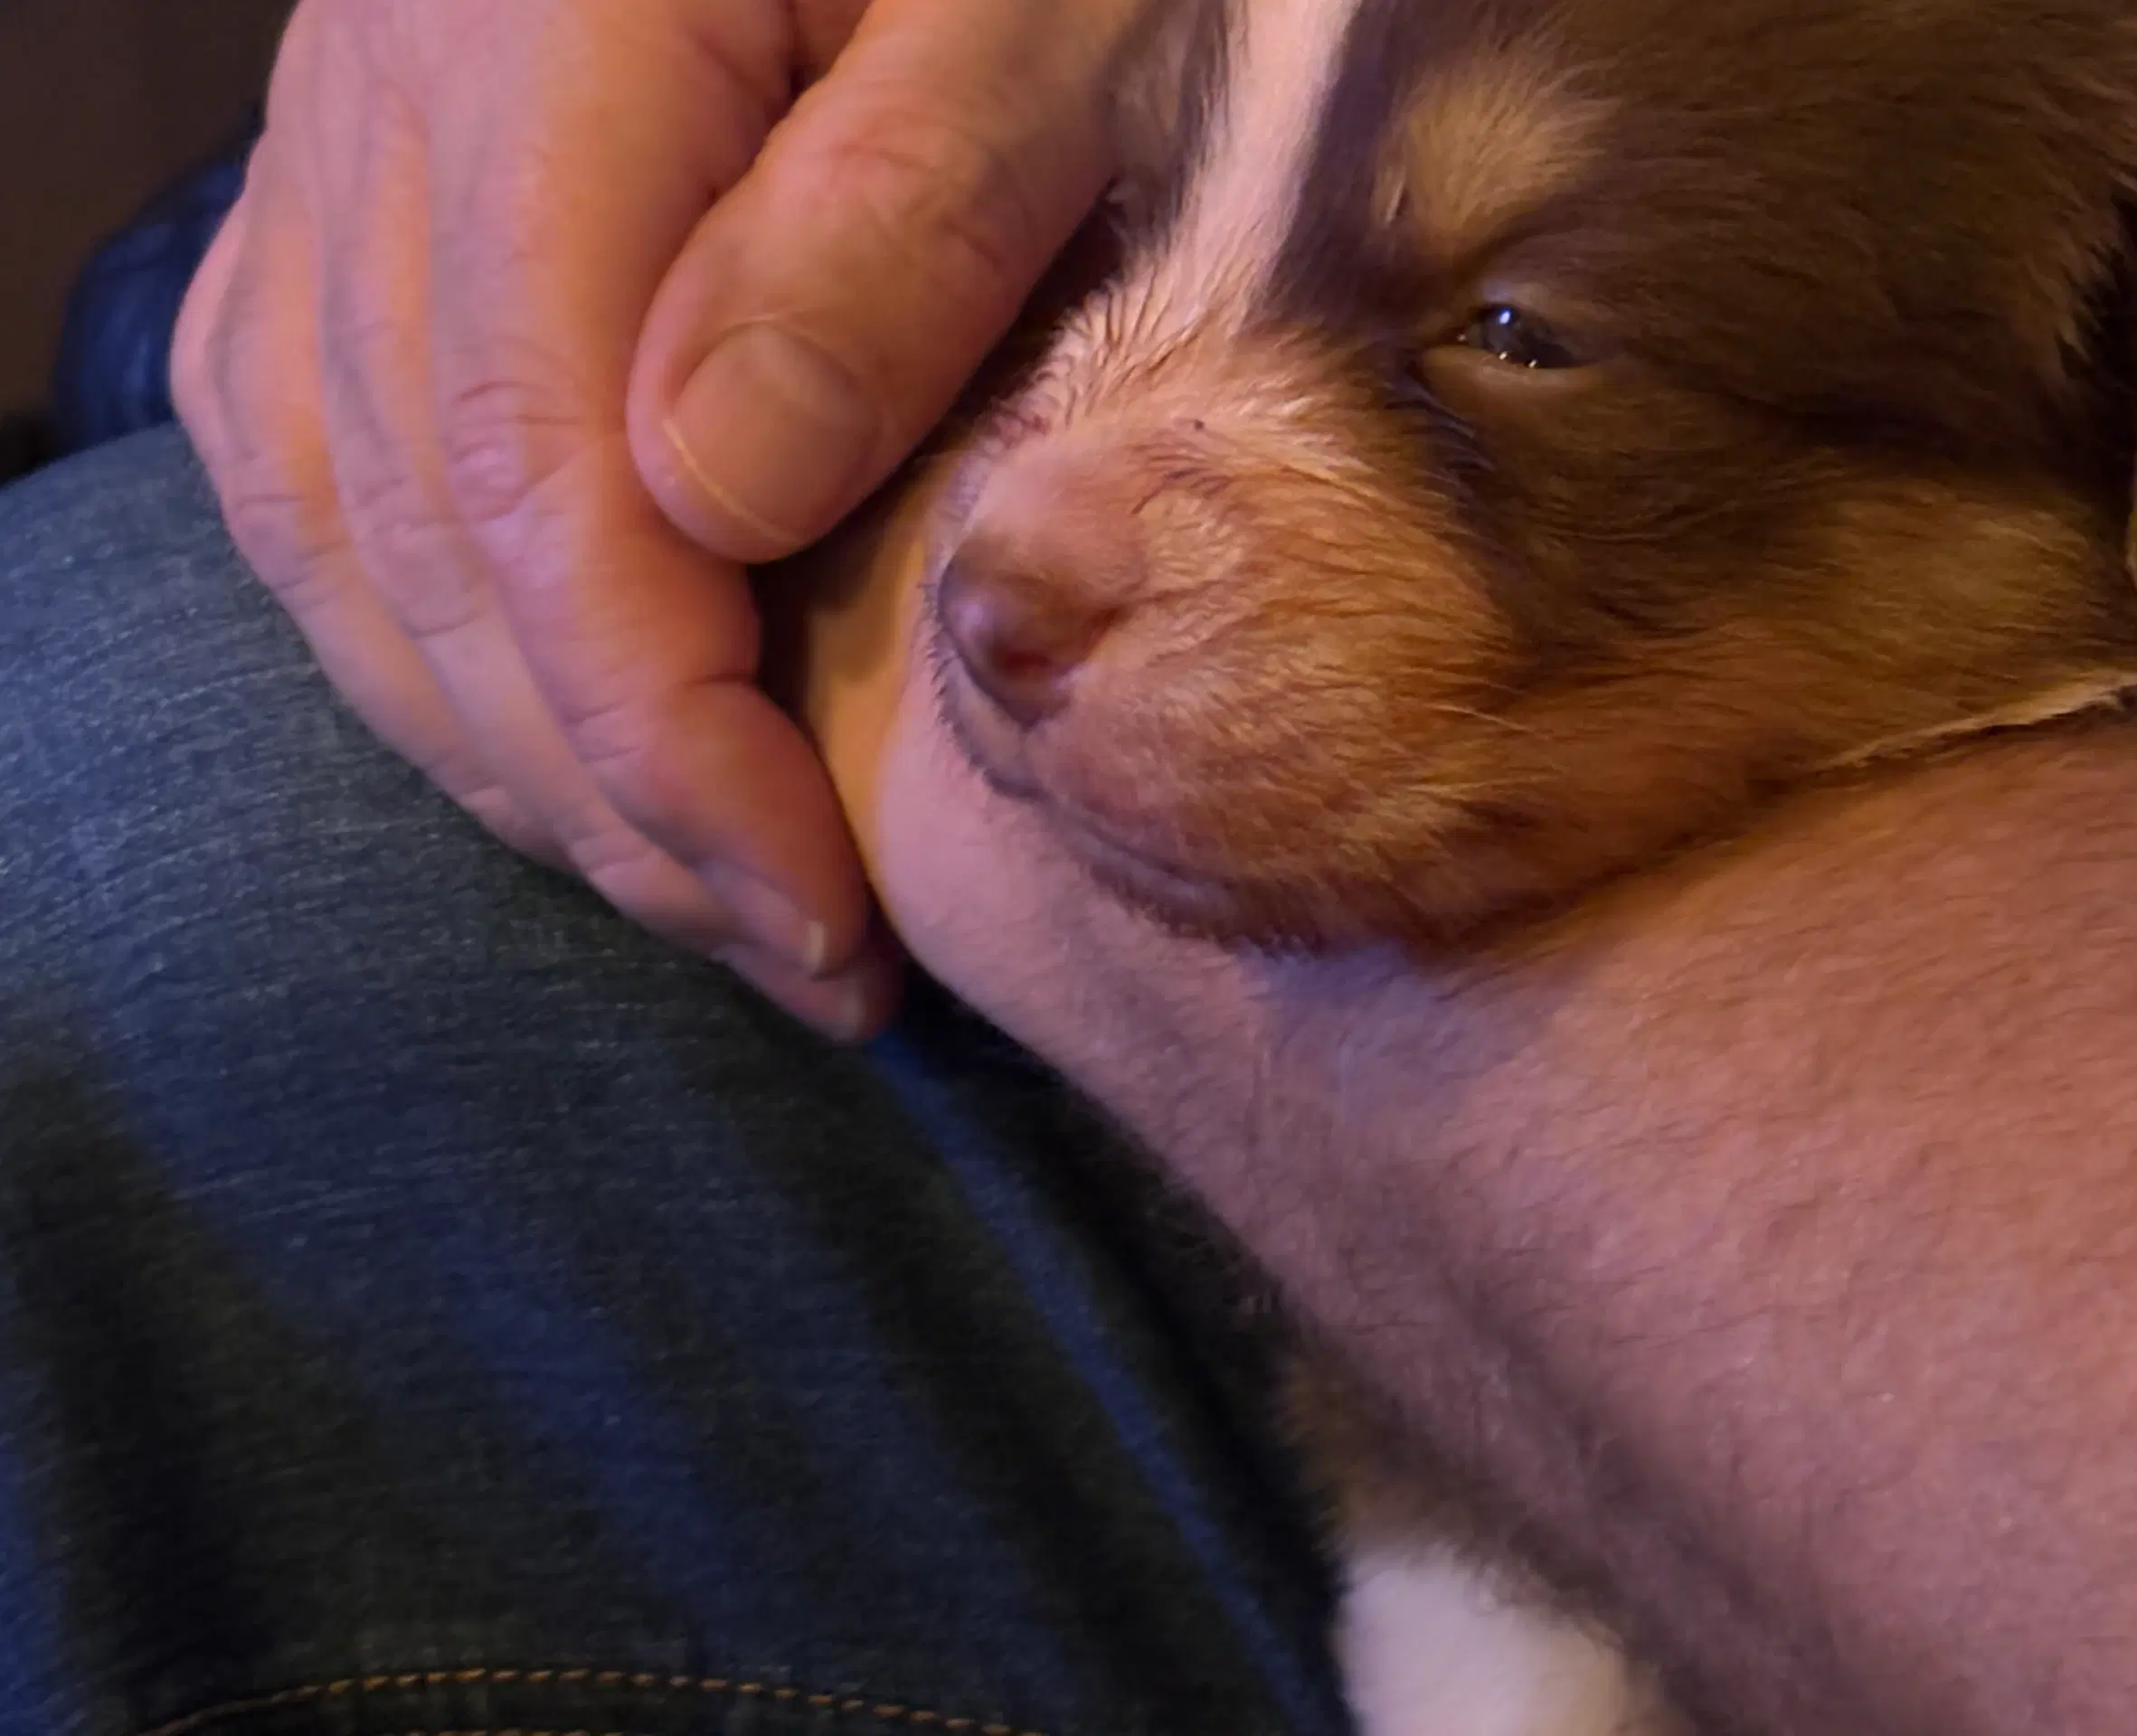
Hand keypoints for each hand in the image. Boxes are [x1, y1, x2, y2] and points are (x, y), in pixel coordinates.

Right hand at [171, 0, 1132, 1035]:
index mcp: (553, 47)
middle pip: (431, 539)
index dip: (670, 750)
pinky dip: (396, 616)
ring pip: (338, 521)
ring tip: (679, 887)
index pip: (548, 489)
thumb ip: (891, 228)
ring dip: (504, 746)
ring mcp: (346, 138)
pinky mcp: (358, 176)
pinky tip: (505, 715)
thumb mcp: (1044, 9)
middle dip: (612, 801)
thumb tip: (705, 497)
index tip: (821, 918)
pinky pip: (294, 438)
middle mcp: (390, 101)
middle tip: (791, 955)